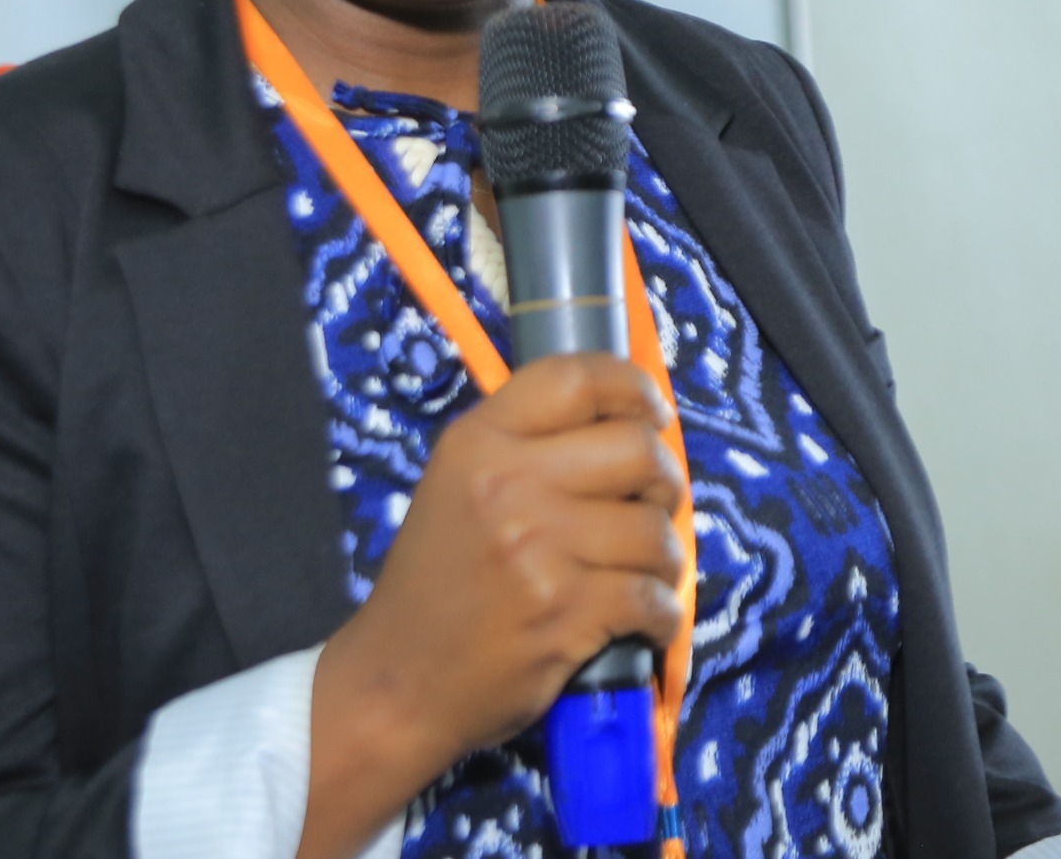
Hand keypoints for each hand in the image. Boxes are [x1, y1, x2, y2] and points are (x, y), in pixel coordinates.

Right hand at [295, 354, 685, 858]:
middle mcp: (507, 484)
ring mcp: (537, 550)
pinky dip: (661, 615)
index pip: (576, 377)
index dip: (632, 386)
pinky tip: (640, 621)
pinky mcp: (564, 613)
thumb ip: (524, 447)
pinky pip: (654, 598)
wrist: (396, 684)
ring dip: (664, 559)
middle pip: (638, 448)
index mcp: (477, 442)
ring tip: (639, 575)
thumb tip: (627, 425)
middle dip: (664, 481)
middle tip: (650, 508)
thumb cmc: (437, 586)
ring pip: (656, 530)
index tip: (652, 412)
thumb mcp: (456, 487)